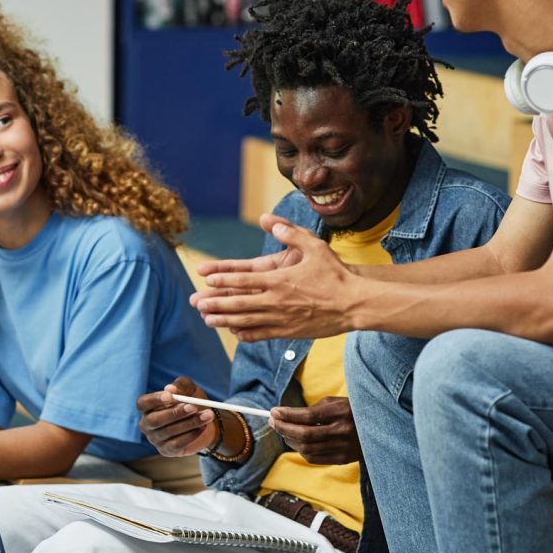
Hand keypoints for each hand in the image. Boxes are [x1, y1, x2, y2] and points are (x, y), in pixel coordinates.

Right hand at [137, 377, 216, 456]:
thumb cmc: (191, 401)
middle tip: (193, 407)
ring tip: (208, 414)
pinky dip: (192, 435)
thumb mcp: (189, 389)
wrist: (205, 421)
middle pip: (155, 420)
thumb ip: (180, 386)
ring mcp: (155, 439)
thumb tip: (170, 389)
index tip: (171, 396)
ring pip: (169, 431)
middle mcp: (146, 424)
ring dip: (190, 422)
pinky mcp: (166, 450)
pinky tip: (203, 427)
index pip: (143, 403)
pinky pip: (177, 444)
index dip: (155, 400)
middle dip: (175, 413)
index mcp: (147, 407)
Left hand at [192, 216, 359, 341]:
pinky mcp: (289, 332)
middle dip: (215, 302)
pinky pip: (261, 334)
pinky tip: (234, 333)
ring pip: (246, 320)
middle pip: (238, 302)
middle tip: (196, 302)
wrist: (356, 304)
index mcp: (280, 279)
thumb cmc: (336, 274)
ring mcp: (282, 319)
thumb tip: (269, 218)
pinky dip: (245, 334)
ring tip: (207, 319)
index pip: (244, 279)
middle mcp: (277, 301)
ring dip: (224, 320)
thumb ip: (290, 232)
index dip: (223, 280)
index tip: (206, 279)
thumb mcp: (315, 246)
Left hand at [269, 397, 360, 464]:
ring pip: (308, 449)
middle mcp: (344, 431)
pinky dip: (300, 451)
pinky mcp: (344, 459)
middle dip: (284, 428)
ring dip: (289, 440)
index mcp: (342, 412)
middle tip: (273, 421)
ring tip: (282, 430)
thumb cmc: (353, 410)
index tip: (274, 411)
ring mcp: (344, 448)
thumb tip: (287, 415)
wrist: (381, 428)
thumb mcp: (336, 402)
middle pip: (305, 434)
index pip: (308, 416)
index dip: (288, 415)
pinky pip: (315, 458)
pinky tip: (295, 442)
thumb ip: (314, 409)